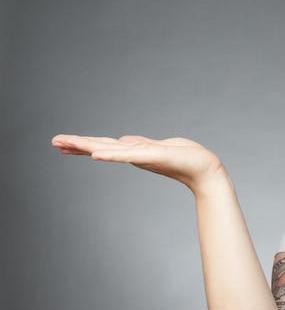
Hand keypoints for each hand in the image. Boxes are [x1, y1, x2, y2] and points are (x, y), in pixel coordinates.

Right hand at [51, 134, 226, 194]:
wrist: (206, 169)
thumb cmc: (186, 158)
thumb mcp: (160, 146)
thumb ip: (140, 144)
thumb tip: (123, 140)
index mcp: (135, 151)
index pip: (104, 145)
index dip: (83, 143)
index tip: (62, 142)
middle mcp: (135, 154)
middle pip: (101, 146)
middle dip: (77, 144)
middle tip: (52, 141)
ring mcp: (143, 156)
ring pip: (109, 150)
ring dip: (86, 146)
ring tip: (64, 143)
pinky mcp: (154, 156)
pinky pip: (129, 155)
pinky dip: (112, 155)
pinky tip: (96, 154)